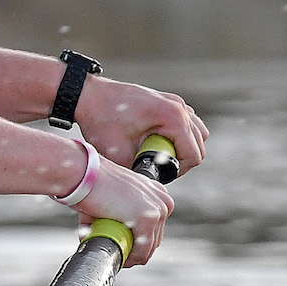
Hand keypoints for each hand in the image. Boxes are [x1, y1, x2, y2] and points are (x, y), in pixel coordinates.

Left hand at [74, 76, 208, 173]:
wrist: (88, 95)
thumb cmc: (101, 121)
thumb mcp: (118, 154)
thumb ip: (138, 172)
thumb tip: (149, 190)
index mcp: (172, 117)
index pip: (193, 155)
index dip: (179, 172)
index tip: (158, 175)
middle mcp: (179, 107)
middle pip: (199, 144)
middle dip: (182, 161)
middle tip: (157, 167)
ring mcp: (175, 101)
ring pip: (197, 133)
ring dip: (182, 148)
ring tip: (158, 155)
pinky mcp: (168, 100)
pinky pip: (186, 122)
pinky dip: (178, 135)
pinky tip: (156, 142)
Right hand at [74, 161, 172, 266]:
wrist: (85, 175)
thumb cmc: (93, 186)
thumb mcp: (115, 199)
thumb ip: (118, 217)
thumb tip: (105, 236)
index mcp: (158, 194)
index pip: (156, 228)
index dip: (139, 242)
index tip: (123, 248)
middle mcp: (163, 200)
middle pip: (155, 239)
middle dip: (136, 251)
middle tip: (116, 254)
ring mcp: (158, 209)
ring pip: (149, 247)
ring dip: (132, 256)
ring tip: (114, 254)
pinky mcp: (148, 218)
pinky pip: (142, 251)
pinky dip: (130, 258)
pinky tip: (118, 256)